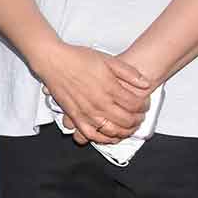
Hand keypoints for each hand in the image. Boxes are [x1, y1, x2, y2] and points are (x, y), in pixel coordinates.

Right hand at [35, 44, 151, 145]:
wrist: (53, 60)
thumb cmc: (78, 58)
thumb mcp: (107, 59)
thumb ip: (128, 72)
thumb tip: (145, 83)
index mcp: (110, 88)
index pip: (135, 105)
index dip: (144, 106)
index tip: (144, 104)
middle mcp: (100, 102)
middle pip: (127, 120)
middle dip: (138, 120)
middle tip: (139, 117)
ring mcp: (87, 112)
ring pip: (112, 130)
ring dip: (125, 132)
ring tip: (129, 127)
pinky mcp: (75, 116)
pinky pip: (92, 134)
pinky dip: (103, 138)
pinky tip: (109, 136)